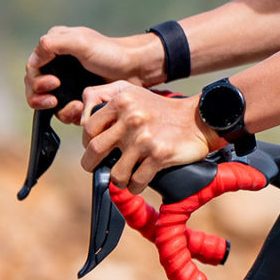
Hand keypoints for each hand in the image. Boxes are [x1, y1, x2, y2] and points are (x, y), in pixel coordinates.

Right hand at [25, 25, 161, 118]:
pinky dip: (71, 114)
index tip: (52, 84)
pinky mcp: (77, 99)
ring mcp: (67, 85)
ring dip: (58, 109)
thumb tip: (33, 59)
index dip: (36, 79)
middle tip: (53, 100)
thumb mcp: (82, 42)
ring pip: (48, 105)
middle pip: (34, 89)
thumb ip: (54, 44)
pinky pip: (65, 112)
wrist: (136, 69)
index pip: (32, 68)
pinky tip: (82, 110)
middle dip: (40, 98)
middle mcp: (57, 67)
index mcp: (54, 49)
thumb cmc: (111, 52)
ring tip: (75, 107)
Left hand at [79, 80, 211, 190]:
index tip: (96, 148)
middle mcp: (131, 118)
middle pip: (94, 150)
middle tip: (97, 167)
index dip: (87, 142)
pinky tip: (138, 183)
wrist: (198, 119)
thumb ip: (103, 97)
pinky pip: (137, 181)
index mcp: (121, 101)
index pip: (88, 128)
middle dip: (91, 164)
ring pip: (116, 172)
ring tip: (123, 177)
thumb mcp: (131, 92)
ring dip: (118, 179)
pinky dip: (135, 187)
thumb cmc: (161, 109)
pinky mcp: (159, 155)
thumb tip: (80, 119)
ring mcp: (145, 138)